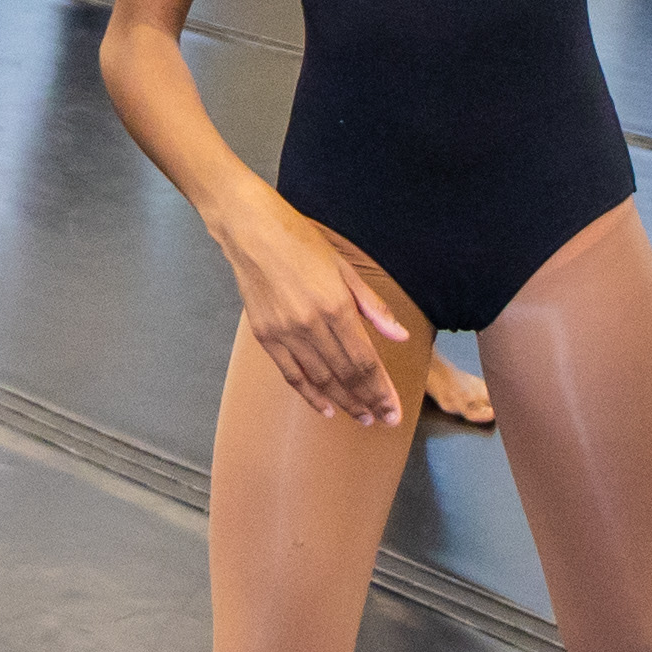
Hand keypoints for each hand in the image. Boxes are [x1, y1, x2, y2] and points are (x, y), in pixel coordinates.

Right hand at [206, 180, 409, 425]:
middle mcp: (311, 326)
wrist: (252, 231)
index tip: (394, 409)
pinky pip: (291, 374)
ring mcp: (285, 333)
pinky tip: (325, 407)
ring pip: (320, 380)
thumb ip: (373, 307)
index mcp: (336, 307)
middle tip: (384, 419)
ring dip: (344, 402)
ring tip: (361, 416)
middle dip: (368, 401)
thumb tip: (400, 337)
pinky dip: (309, 395)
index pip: (366, 362)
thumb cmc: (302, 242)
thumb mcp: (345, 268)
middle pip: (346, 376)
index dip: (382, 390)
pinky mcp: (265, 336)